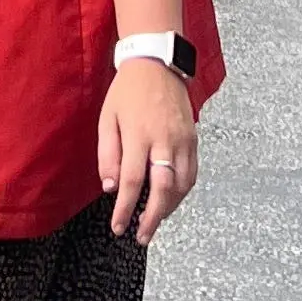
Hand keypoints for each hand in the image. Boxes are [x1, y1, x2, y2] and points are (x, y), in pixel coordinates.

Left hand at [97, 56, 196, 243]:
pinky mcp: (194, 140)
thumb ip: (108, 154)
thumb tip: (111, 187)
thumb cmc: (128, 92)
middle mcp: (164, 140)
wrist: (157, 64)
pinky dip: (182, 193)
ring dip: (169, 208)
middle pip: (163, 189)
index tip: (119, 226)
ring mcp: (183, 141)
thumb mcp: (107, 119)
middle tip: (142, 236)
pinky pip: (192, 174)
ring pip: (181, 185)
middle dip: (152, 218)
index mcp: (139, 134)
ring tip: (154, 221)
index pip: (131, 181)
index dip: (124, 208)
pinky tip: (170, 200)